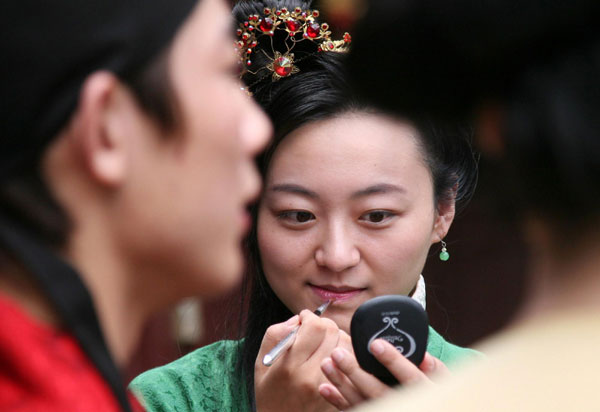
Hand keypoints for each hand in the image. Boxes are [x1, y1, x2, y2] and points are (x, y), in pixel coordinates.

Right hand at [255, 310, 344, 411]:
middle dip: (323, 324)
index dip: (309, 316)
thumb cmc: (269, 392)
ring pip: (346, 344)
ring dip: (336, 337)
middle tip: (313, 331)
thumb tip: (298, 319)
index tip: (304, 319)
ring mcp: (329, 387)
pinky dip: (344, 354)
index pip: (315, 327)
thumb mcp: (262, 362)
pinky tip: (332, 358)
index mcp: (290, 366)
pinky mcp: (339, 394)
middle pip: (332, 331)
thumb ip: (276, 334)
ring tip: (323, 344)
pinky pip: (351, 363)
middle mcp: (312, 376)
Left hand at [319, 338, 448, 409]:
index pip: (409, 377)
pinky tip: (325, 387)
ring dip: (341, 384)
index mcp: (423, 392)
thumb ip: (433, 368)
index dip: (392, 361)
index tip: (375, 344)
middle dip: (355, 372)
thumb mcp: (443, 382)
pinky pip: (354, 411)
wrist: (429, 410)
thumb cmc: (434, 394)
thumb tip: (422, 355)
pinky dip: (338, 402)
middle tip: (338, 353)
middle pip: (378, 391)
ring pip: (362, 402)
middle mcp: (404, 405)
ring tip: (327, 364)